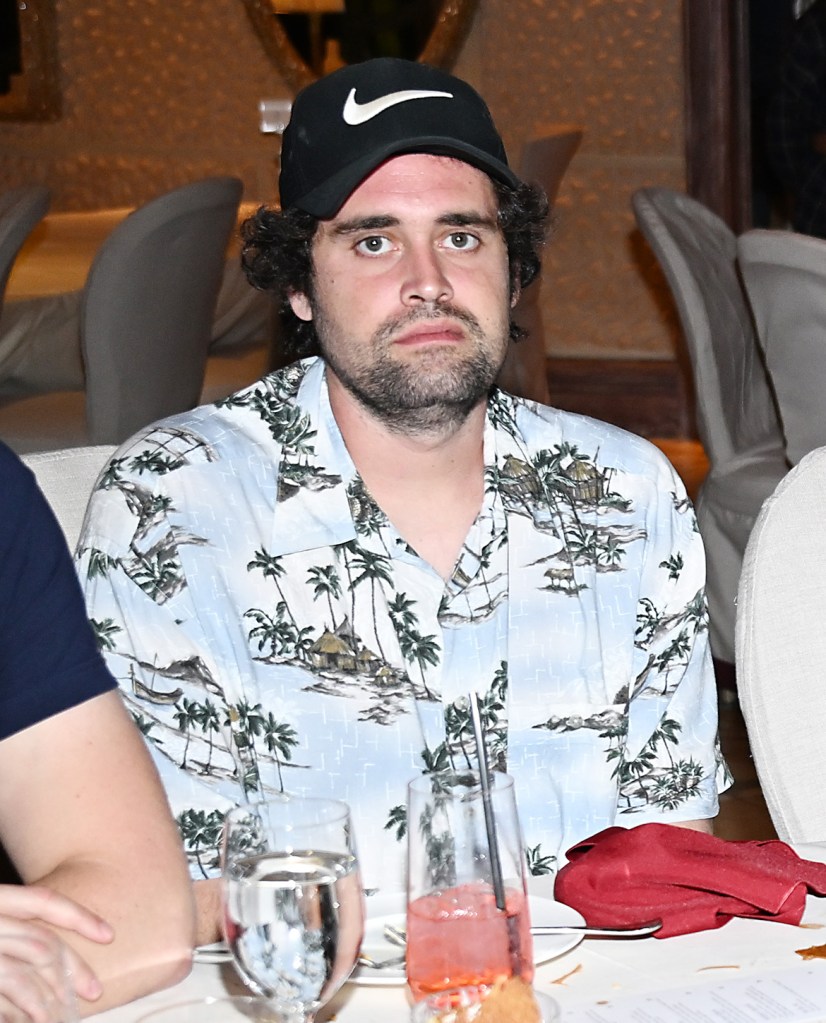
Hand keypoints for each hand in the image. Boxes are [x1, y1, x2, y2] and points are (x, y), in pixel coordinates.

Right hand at [0, 885, 113, 1008]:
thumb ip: (18, 927)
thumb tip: (60, 952)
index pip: (44, 900)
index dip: (79, 916)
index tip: (109, 934)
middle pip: (40, 942)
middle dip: (72, 969)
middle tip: (95, 991)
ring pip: (22, 976)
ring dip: (49, 997)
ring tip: (64, 1015)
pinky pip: (2, 995)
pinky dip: (20, 1011)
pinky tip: (36, 1019)